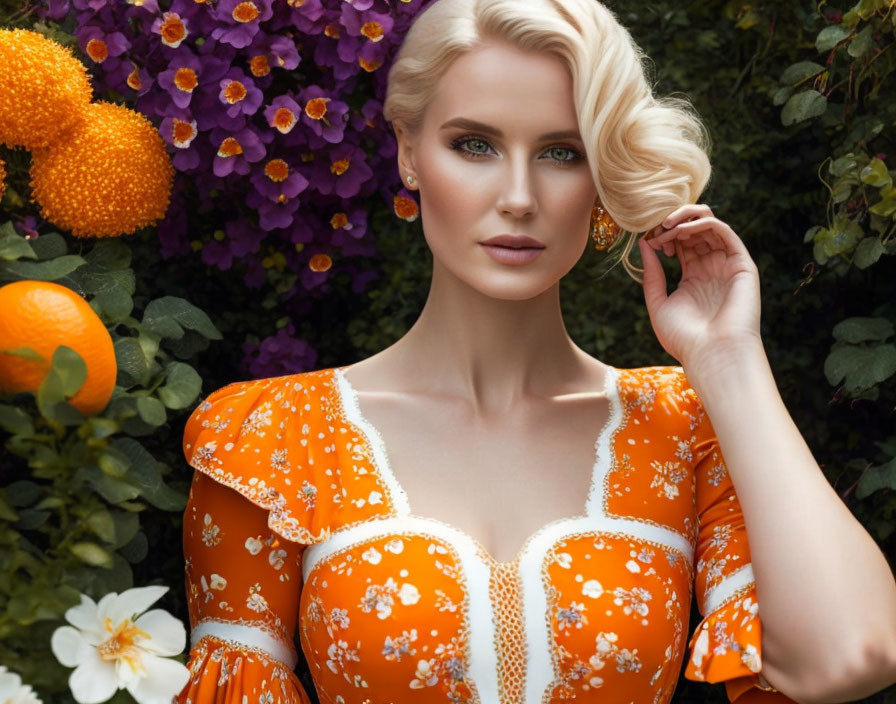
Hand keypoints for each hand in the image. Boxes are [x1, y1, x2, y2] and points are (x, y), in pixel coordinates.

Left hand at [638, 204, 761, 369]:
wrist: (712, 355)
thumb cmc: (685, 339)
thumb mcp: (658, 304)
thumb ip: (652, 274)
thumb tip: (644, 244)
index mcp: (694, 277)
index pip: (681, 242)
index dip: (664, 234)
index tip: (649, 240)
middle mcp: (712, 268)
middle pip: (695, 229)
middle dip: (673, 224)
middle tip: (656, 230)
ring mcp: (727, 265)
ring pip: (710, 224)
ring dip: (685, 219)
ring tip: (666, 227)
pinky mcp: (741, 264)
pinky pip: (723, 232)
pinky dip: (701, 224)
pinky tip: (681, 231)